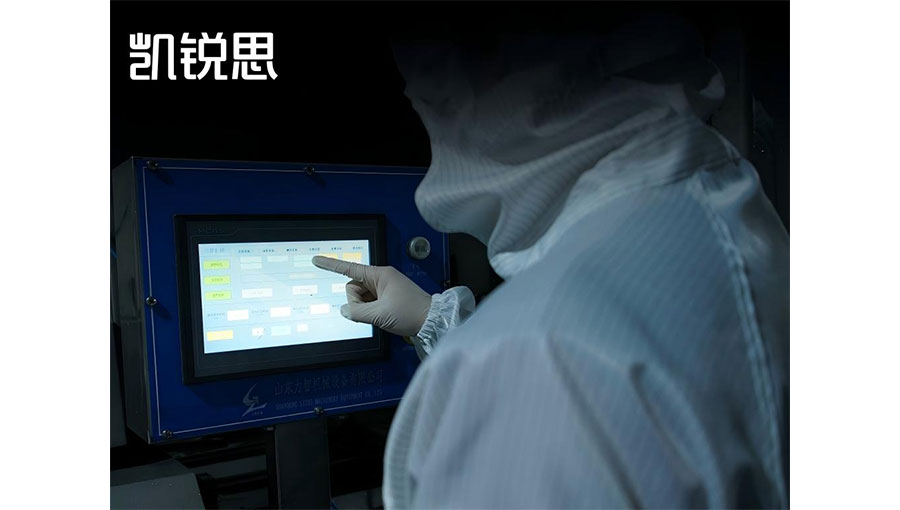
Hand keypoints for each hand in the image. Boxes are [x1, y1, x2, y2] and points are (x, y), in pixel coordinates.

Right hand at [312, 256, 431, 336]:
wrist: (432, 321)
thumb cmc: (411, 313)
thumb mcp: (380, 314)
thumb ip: (357, 312)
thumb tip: (345, 310)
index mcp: (380, 275)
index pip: (349, 268)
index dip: (331, 265)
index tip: (317, 260)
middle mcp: (381, 278)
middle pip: (354, 288)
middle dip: (356, 302)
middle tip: (373, 312)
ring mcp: (384, 288)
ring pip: (360, 297)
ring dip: (364, 308)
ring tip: (381, 315)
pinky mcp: (387, 298)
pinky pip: (369, 303)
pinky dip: (370, 310)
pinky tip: (382, 316)